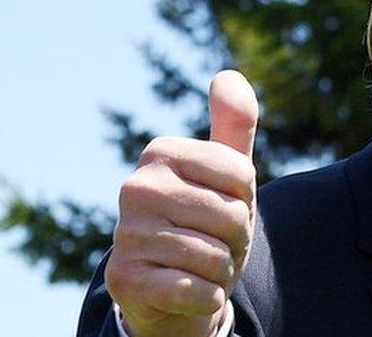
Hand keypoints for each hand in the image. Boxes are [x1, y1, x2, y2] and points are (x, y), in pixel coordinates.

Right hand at [105, 70, 258, 336]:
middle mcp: (135, 187)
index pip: (242, 176)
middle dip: (236, 239)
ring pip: (214, 256)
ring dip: (222, 270)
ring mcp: (125, 233)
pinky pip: (195, 289)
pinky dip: (207, 296)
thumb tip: (228, 75)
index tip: (225, 205)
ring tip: (201, 265)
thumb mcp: (227, 172)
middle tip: (215, 242)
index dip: (246, 200)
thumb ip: (234, 124)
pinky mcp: (124, 279)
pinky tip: (191, 290)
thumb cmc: (208, 220)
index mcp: (160, 153)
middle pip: (231, 216)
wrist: (174, 284)